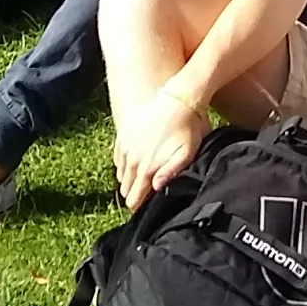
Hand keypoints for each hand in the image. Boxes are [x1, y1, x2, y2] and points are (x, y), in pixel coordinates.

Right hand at [114, 86, 208, 208]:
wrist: (179, 97)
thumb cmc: (188, 127)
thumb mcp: (188, 152)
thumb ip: (171, 173)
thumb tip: (156, 188)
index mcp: (146, 169)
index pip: (133, 200)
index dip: (140, 207)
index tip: (149, 208)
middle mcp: (130, 160)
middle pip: (125, 190)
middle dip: (135, 194)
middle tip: (150, 192)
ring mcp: (125, 147)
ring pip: (120, 176)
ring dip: (130, 180)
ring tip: (146, 177)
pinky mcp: (122, 136)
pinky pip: (118, 160)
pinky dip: (125, 165)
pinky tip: (139, 162)